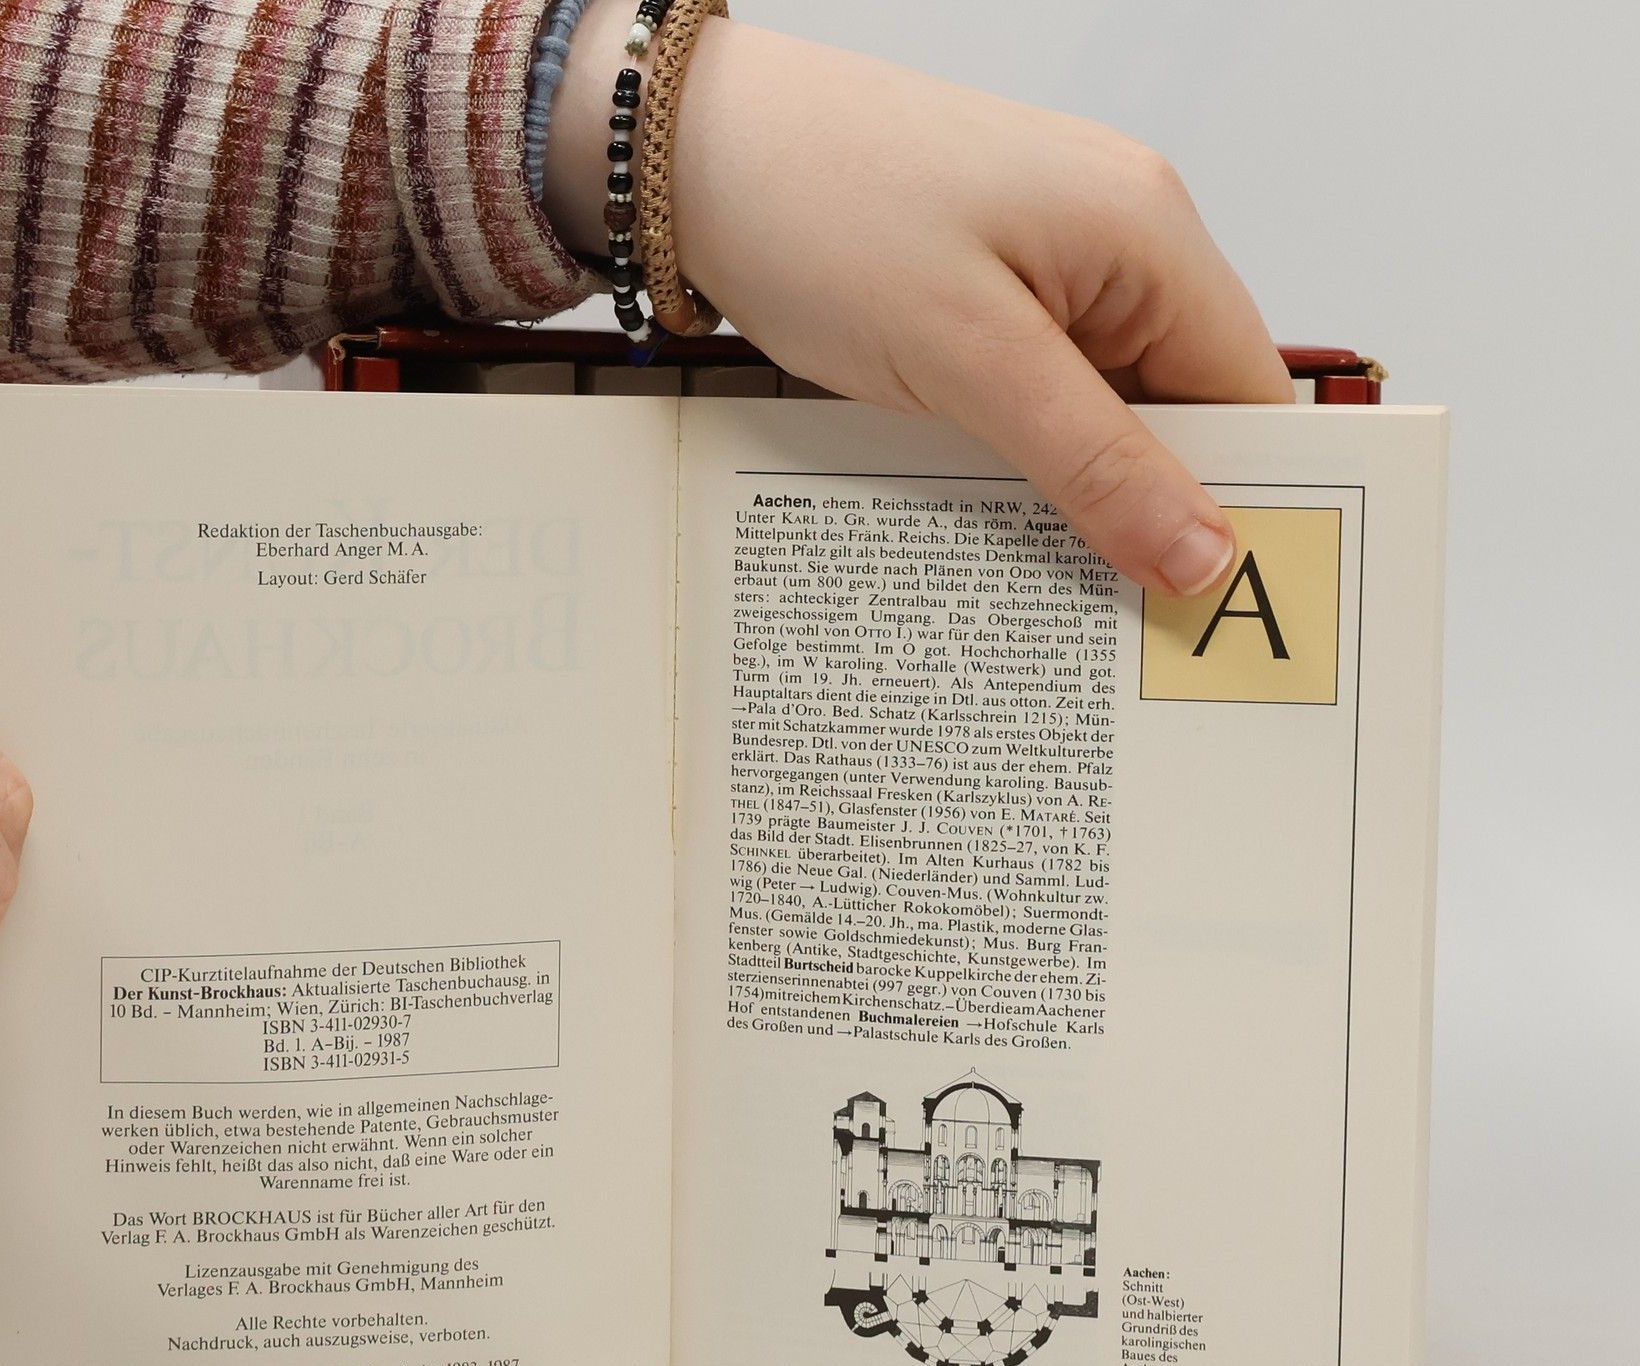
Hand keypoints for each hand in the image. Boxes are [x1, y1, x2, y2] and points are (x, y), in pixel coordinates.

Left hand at [546, 4, 1292, 595]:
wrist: (694, 152)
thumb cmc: (822, 210)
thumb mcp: (968, 359)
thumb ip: (1093, 462)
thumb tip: (1206, 555)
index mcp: (1150, 233)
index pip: (1251, 393)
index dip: (1247, 503)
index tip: (1220, 616)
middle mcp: (1120, 242)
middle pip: (1183, 410)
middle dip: (1156, 515)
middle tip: (1126, 633)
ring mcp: (1052, 267)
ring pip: (1106, 414)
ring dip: (1081, 495)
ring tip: (1053, 591)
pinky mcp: (990, 294)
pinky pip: (1041, 398)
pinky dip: (1025, 461)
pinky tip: (993, 517)